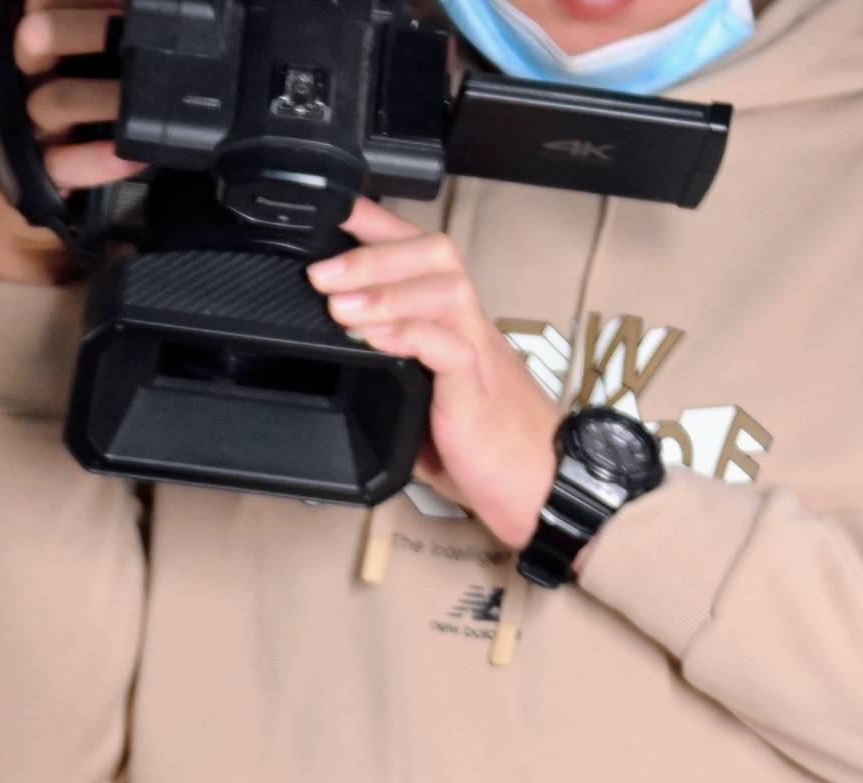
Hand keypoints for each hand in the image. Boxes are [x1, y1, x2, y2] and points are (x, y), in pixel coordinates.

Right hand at [0, 7, 141, 286]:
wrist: (30, 206)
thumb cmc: (73, 124)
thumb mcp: (82, 73)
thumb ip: (110, 42)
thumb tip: (152, 13)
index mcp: (42, 46)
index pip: (43, 4)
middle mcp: (29, 80)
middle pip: (37, 39)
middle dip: (83, 27)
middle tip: (127, 23)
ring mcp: (31, 128)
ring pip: (55, 101)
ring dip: (103, 98)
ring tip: (144, 99)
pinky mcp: (38, 176)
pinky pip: (63, 165)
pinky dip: (97, 161)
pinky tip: (130, 157)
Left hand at [308, 199, 556, 549]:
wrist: (542, 489)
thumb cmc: (485, 448)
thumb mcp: (422, 404)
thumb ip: (389, 377)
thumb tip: (337, 373)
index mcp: (454, 322)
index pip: (420, 252)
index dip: (379, 225)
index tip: (332, 212)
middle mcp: (469, 325)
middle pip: (435, 253)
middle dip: (373, 252)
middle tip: (320, 272)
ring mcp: (478, 354)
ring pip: (444, 287)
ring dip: (385, 290)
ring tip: (337, 305)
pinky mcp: (478, 392)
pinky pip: (451, 347)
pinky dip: (410, 335)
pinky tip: (374, 338)